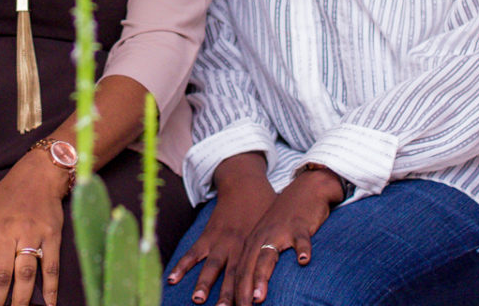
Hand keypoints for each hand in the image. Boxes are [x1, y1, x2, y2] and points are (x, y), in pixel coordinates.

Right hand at [165, 168, 274, 305]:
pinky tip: (172, 280)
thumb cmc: (266, 208)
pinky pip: (193, 253)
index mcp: (255, 245)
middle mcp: (237, 245)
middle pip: (232, 274)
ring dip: (204, 283)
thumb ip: (285, 245)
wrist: (245, 183)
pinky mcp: (208, 236)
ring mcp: (220, 241)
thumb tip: (306, 262)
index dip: (251, 289)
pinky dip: (182, 266)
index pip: (253, 272)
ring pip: (211, 265)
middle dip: (228, 295)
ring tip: (198, 300)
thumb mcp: (277, 227)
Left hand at [233, 169, 340, 304]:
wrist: (304, 189)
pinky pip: (301, 239)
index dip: (234, 290)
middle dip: (242, 290)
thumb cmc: (284, 220)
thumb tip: (251, 288)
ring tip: (259, 297)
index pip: (239, 269)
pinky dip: (303, 250)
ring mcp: (280, 231)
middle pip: (248, 266)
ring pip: (269, 255)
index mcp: (252, 242)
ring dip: (262, 276)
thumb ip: (258, 259)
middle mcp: (261, 237)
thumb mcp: (267, 237)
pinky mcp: (300, 226)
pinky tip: (304, 261)